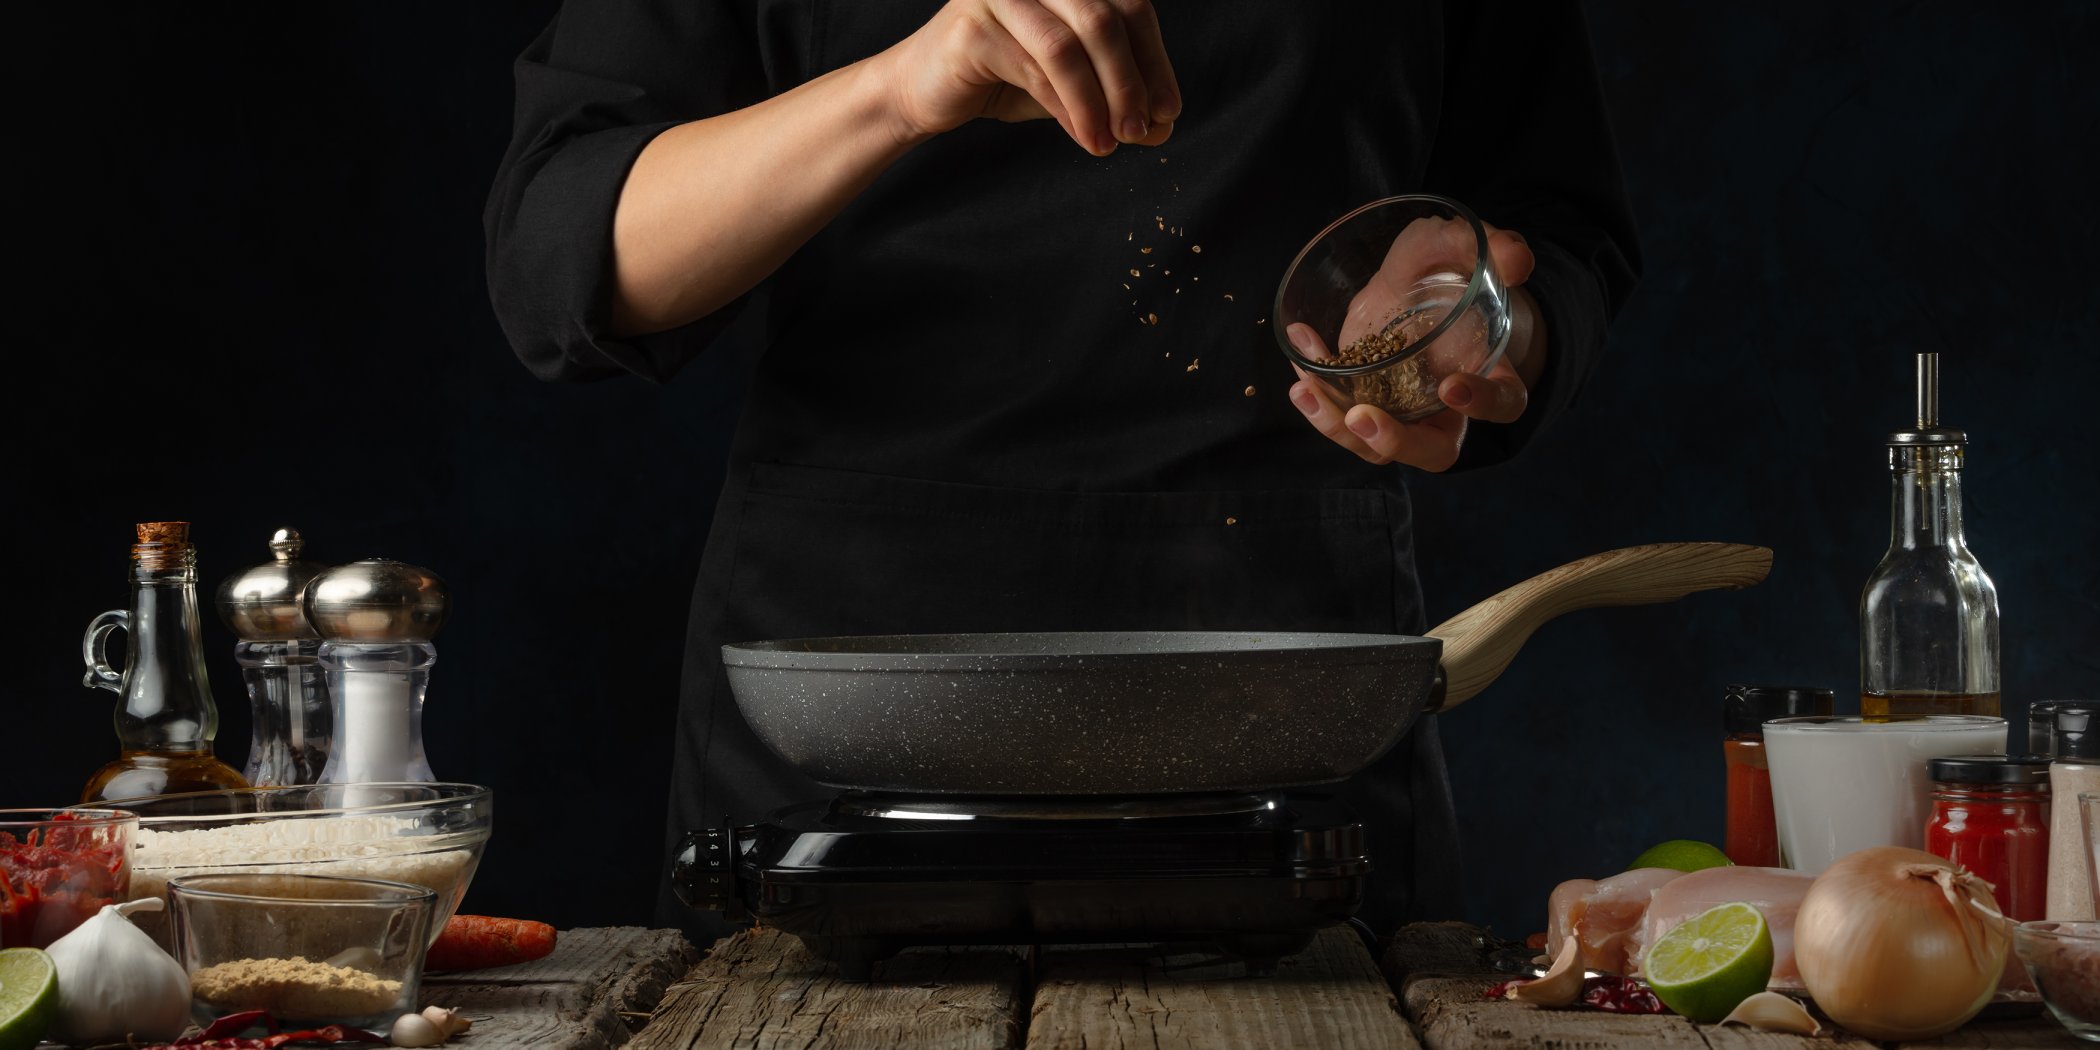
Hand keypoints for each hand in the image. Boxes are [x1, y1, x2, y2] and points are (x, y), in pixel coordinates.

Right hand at [877, 0, 1180, 155]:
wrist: (924, 93)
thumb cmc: (1002, 80)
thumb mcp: (1071, 90)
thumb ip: (1115, 99)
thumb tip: (1164, 127)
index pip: (1129, 5)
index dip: (1154, 59)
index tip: (1169, 110)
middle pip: (1105, 18)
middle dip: (1130, 82)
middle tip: (1141, 131)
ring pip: (1069, 46)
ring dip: (1097, 102)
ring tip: (1110, 143)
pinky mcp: (972, 26)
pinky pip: (1034, 69)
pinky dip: (1066, 107)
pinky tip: (1083, 135)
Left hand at [1288, 221, 1541, 471]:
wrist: (1415, 278)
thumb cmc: (1450, 267)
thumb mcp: (1465, 246)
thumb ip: (1493, 247)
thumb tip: (1517, 259)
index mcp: (1490, 371)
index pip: (1503, 404)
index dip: (1483, 403)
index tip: (1453, 385)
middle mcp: (1447, 405)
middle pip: (1433, 451)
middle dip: (1396, 442)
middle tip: (1361, 417)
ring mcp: (1402, 411)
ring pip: (1376, 446)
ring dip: (1336, 426)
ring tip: (1305, 390)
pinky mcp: (1363, 401)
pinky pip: (1340, 415)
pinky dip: (1315, 391)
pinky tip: (1299, 350)